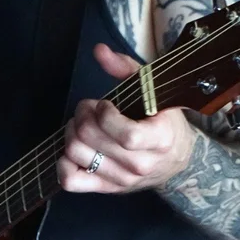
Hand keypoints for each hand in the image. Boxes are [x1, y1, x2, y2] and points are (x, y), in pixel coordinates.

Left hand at [58, 43, 196, 193]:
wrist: (175, 159)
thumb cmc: (161, 119)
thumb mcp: (152, 89)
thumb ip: (125, 67)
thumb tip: (99, 50)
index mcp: (159, 139)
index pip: (126, 135)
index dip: (106, 114)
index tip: (106, 104)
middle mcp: (141, 164)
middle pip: (90, 139)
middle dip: (82, 115)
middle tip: (88, 109)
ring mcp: (123, 180)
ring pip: (77, 155)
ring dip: (72, 133)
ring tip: (83, 125)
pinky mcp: (107, 189)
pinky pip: (72, 181)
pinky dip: (64, 164)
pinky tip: (75, 150)